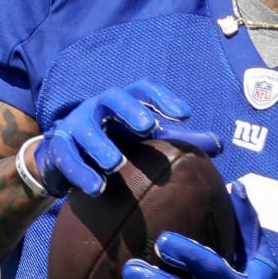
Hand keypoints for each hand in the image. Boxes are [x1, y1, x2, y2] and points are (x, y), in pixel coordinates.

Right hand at [29, 80, 220, 196]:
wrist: (66, 156)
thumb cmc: (116, 142)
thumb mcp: (145, 140)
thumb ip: (179, 142)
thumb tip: (219, 145)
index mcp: (124, 102)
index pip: (144, 90)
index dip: (163, 98)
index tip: (185, 114)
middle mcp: (99, 107)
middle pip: (113, 98)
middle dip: (130, 110)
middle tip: (148, 126)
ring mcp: (75, 125)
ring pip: (87, 129)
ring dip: (101, 145)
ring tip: (115, 164)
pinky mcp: (58, 147)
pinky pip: (68, 158)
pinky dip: (81, 173)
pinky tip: (97, 188)